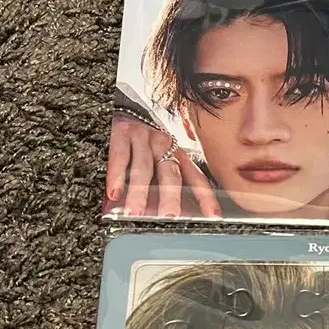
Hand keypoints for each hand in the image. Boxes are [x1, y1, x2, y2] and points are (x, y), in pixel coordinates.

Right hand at [105, 114, 220, 217]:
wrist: (123, 110)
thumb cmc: (143, 147)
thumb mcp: (160, 162)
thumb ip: (166, 187)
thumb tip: (173, 218)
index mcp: (179, 156)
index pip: (196, 179)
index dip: (206, 198)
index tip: (213, 216)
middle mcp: (165, 146)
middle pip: (171, 174)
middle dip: (171, 196)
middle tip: (169, 215)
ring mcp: (144, 138)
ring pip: (144, 168)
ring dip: (139, 192)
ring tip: (134, 212)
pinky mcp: (122, 132)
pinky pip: (120, 156)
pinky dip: (117, 176)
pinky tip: (114, 193)